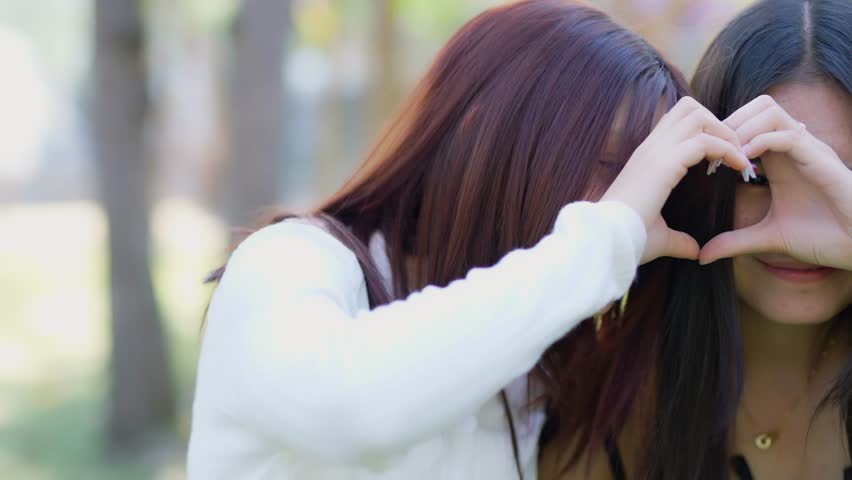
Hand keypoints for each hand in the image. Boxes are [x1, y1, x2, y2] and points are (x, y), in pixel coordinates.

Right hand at [602, 97, 750, 263]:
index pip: (677, 123)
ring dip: (725, 132)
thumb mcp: (659, 237)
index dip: (706, 132)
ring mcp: (656, 152)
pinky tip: (739, 166)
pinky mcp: (665, 163)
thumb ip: (679, 240)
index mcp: (647, 159)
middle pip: (689, 108)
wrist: (608, 239)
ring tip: (739, 157)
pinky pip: (705, 141)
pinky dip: (727, 148)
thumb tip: (695, 251)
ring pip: (698, 116)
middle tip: (735, 151)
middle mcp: (651, 148)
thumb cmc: (628, 238)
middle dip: (718, 124)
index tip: (723, 159)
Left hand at [699, 95, 851, 268]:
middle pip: (757, 106)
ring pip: (770, 111)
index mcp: (779, 159)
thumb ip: (735, 242)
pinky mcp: (821, 160)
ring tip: (727, 157)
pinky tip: (745, 162)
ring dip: (742, 128)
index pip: (748, 122)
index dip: (723, 135)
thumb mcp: (769, 238)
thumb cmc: (823, 237)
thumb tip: (703, 256)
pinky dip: (762, 141)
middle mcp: (793, 147)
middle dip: (729, 123)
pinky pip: (788, 135)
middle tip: (713, 153)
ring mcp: (808, 150)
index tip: (705, 161)